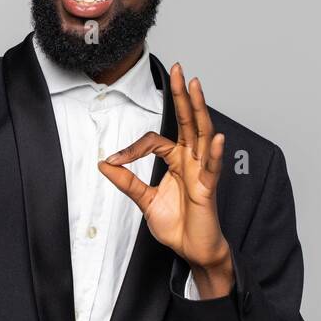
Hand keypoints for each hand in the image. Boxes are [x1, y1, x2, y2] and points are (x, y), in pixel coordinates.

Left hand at [97, 62, 232, 292]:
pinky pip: (213, 168)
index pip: (155, 141)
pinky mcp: (209, 189)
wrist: (192, 250)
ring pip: (202, 135)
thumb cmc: (177, 225)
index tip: (113, 161)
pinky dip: (215, 152)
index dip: (132, 148)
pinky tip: (216, 137)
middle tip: (179, 69)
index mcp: (177, 161)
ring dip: (199, 109)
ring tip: (196, 86)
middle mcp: (192, 161)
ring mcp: (203, 172)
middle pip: (188, 122)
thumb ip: (127, 182)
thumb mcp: (145, 201)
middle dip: (182, 96)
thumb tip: (105, 163)